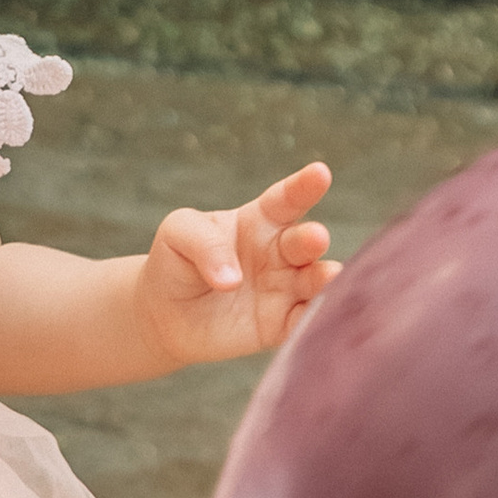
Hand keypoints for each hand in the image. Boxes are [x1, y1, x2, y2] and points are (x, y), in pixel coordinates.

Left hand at [137, 163, 338, 368]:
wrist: (165, 314)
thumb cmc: (176, 262)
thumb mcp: (178, 234)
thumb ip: (206, 245)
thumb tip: (232, 280)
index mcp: (260, 220)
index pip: (286, 199)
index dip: (304, 186)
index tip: (320, 173)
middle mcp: (280, 252)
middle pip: (305, 242)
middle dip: (313, 238)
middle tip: (316, 237)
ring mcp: (285, 288)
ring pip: (315, 281)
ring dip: (325, 279)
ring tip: (331, 277)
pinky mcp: (281, 324)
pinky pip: (304, 321)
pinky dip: (316, 319)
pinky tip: (323, 318)